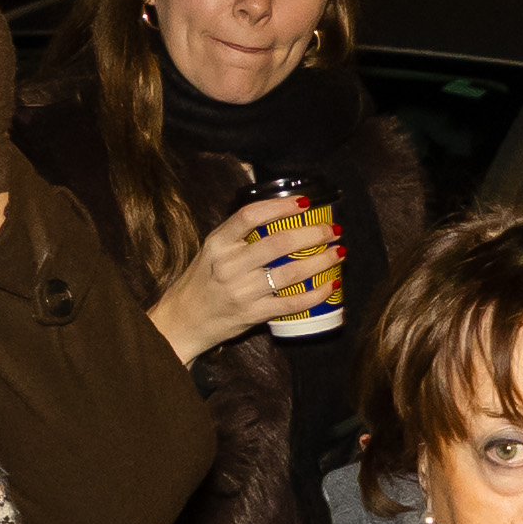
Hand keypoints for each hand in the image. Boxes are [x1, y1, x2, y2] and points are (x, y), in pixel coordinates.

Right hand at [152, 194, 337, 362]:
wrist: (184, 321)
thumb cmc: (204, 281)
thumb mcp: (213, 251)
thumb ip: (240, 236)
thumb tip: (281, 215)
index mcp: (218, 243)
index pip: (250, 216)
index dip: (280, 206)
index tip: (305, 202)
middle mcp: (228, 265)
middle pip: (278, 243)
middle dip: (313, 234)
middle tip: (332, 230)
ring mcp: (241, 291)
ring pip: (291, 273)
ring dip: (321, 261)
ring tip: (338, 252)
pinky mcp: (252, 314)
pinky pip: (292, 303)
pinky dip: (316, 294)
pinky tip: (331, 285)